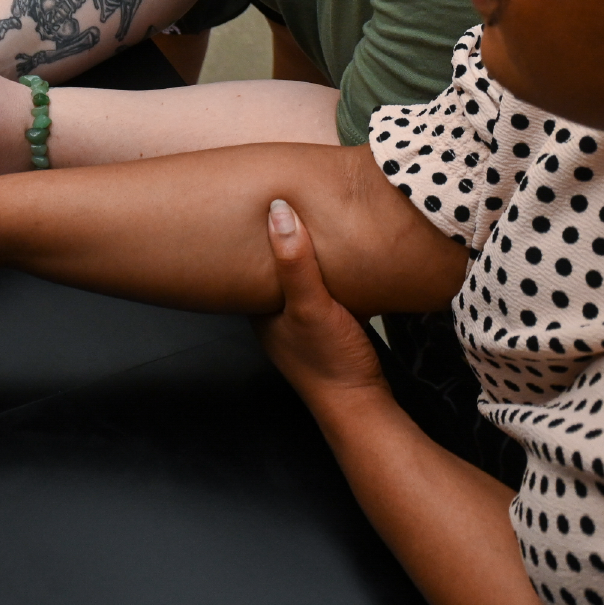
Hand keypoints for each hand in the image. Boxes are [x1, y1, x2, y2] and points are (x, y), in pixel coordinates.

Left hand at [254, 198, 391, 407]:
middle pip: (268, 266)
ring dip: (300, 253)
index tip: (248, 199)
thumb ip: (295, 262)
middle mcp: (272, 314)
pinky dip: (322, 269)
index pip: (241, 261)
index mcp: (258, 309)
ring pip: (293, 276)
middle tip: (276, 197)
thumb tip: (278, 210)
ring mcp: (297, 321)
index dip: (245, 232)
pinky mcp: (323, 326)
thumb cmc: (331, 362)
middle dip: (273, 237)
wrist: (362, 407)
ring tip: (306, 216)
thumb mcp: (312, 306)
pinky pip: (317, 287)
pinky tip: (336, 254)